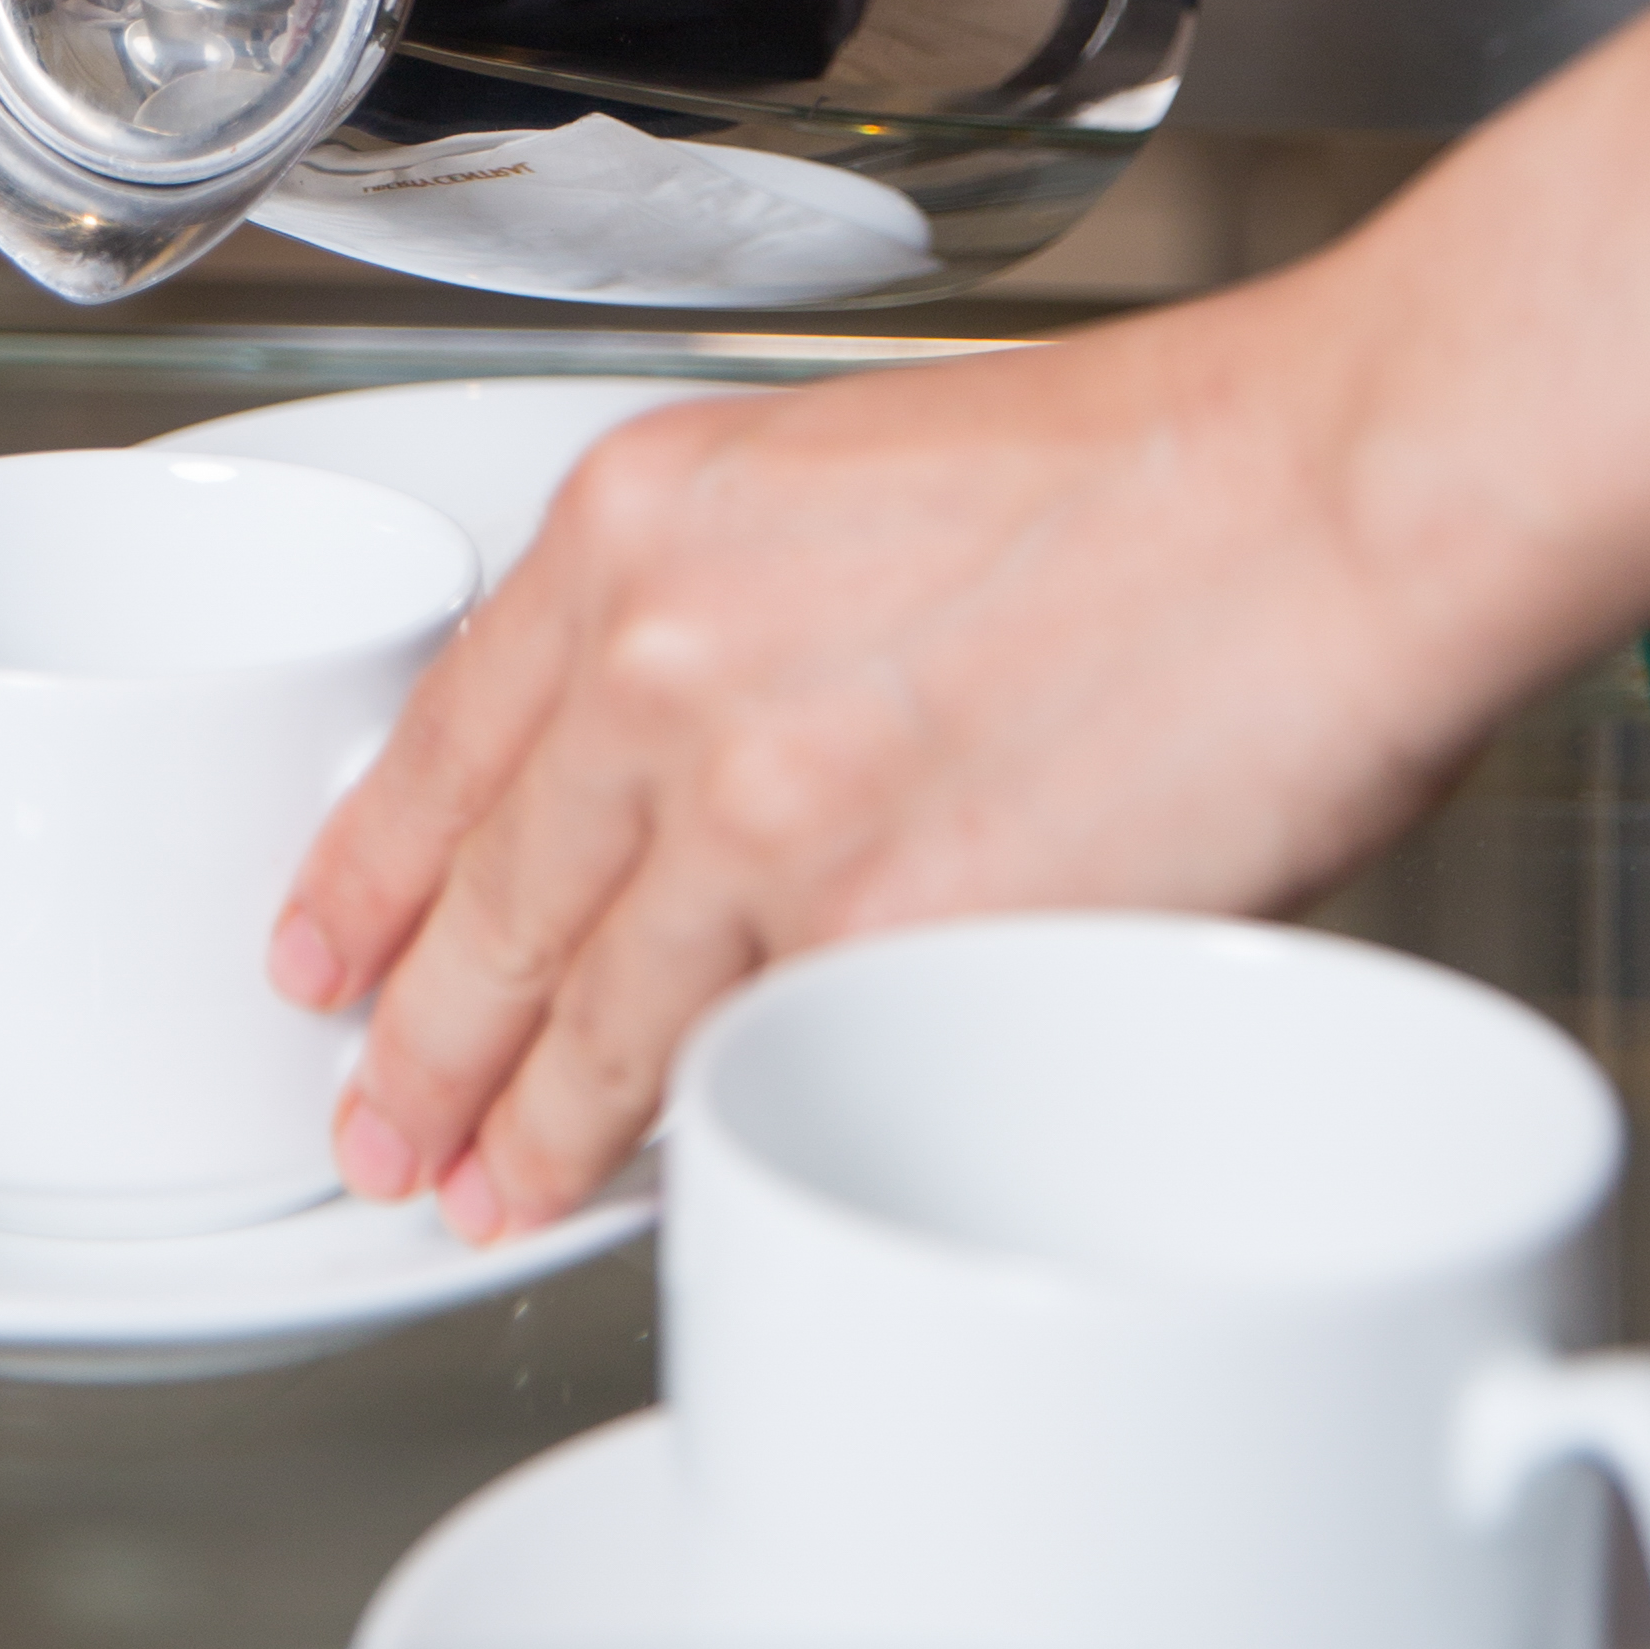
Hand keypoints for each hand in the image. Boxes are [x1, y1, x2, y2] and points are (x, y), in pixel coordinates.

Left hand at [270, 280, 1501, 1236]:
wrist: (1320, 497)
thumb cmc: (1150, 469)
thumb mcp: (844, 471)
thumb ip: (728, 607)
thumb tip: (674, 752)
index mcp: (648, 520)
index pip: (444, 734)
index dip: (371, 864)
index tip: (329, 934)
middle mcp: (671, 660)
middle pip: (488, 896)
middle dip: (419, 1032)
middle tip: (380, 1107)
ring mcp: (765, 813)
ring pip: (591, 1009)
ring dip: (526, 1118)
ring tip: (488, 1179)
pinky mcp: (884, 940)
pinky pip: (747, 1064)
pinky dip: (699, 1133)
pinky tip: (672, 1167)